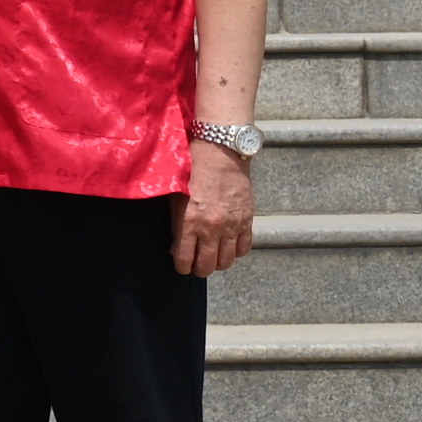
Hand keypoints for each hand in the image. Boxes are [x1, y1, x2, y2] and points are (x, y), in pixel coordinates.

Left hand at [173, 144, 255, 276]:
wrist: (219, 152)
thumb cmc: (191, 170)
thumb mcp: (174, 196)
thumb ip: (175, 224)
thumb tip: (176, 248)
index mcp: (189, 221)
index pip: (185, 259)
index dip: (182, 267)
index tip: (181, 265)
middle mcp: (211, 227)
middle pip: (207, 265)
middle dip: (200, 269)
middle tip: (196, 265)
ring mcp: (231, 225)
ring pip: (227, 261)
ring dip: (218, 263)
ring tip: (212, 257)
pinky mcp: (246, 219)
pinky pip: (244, 248)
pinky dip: (236, 251)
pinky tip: (228, 246)